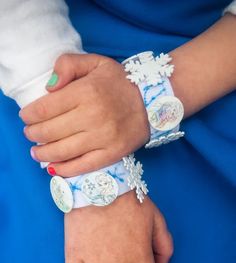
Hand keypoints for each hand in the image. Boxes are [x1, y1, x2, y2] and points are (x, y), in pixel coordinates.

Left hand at [20, 54, 149, 176]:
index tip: (26, 117)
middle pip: (50, 131)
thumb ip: (68, 65)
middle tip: (30, 134)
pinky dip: (64, 170)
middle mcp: (93, 116)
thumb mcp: (95, 62)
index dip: (29, 115)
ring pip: (62, 151)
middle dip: (33, 134)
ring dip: (43, 154)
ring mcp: (103, 138)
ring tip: (36, 152)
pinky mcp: (112, 154)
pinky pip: (82, 166)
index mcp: (87, 91)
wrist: (152, 102)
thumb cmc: (120, 83)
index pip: (45, 108)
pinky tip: (53, 168)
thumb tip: (48, 88)